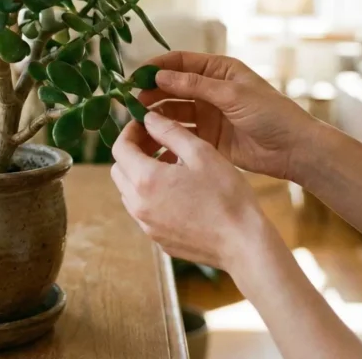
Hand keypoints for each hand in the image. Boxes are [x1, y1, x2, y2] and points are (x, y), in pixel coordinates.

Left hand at [111, 112, 270, 269]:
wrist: (243, 244)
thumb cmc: (226, 195)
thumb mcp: (201, 153)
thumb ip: (170, 131)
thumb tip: (148, 118)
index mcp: (146, 180)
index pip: (120, 148)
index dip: (130, 131)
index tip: (145, 124)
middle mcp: (139, 206)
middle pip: (119, 171)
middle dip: (133, 152)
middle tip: (159, 142)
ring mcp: (147, 226)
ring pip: (130, 192)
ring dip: (142, 174)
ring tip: (172, 165)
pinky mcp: (159, 239)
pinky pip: (145, 212)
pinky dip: (152, 196)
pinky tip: (179, 191)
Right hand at [138, 51, 322, 182]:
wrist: (293, 149)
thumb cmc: (271, 114)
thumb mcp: (232, 94)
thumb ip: (195, 85)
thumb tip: (161, 75)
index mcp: (219, 70)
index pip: (180, 62)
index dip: (157, 66)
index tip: (135, 76)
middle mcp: (210, 89)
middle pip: (172, 86)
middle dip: (151, 91)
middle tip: (130, 100)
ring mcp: (208, 113)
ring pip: (173, 110)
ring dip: (155, 112)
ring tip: (137, 119)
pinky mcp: (207, 137)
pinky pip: (181, 132)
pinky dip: (166, 133)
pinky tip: (151, 137)